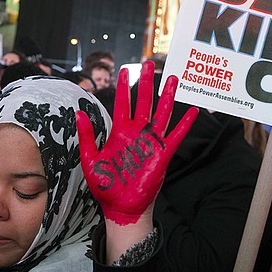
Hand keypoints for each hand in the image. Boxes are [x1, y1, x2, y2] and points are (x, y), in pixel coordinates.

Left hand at [76, 61, 197, 225]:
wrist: (120, 207)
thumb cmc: (105, 186)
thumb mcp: (90, 160)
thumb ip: (87, 136)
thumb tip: (79, 112)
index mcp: (119, 133)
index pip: (122, 103)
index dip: (124, 87)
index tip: (125, 70)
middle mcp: (137, 133)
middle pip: (143, 102)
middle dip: (146, 83)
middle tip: (149, 64)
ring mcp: (151, 143)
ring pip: (161, 113)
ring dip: (167, 96)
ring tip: (172, 78)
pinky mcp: (162, 154)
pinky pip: (176, 136)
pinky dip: (184, 124)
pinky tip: (192, 111)